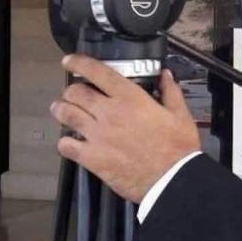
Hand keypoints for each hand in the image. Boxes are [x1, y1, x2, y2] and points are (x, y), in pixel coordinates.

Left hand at [50, 54, 199, 203]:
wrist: (171, 179)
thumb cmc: (178, 145)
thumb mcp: (180, 114)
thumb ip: (171, 91)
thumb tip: (166, 74)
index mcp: (130, 98)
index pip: (97, 73)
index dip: (78, 63)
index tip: (69, 61)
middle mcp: (109, 112)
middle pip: (76, 92)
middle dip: (71, 90)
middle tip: (73, 94)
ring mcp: (97, 135)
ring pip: (66, 114)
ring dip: (61, 110)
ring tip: (61, 110)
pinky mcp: (92, 158)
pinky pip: (66, 145)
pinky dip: (65, 141)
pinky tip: (69, 141)